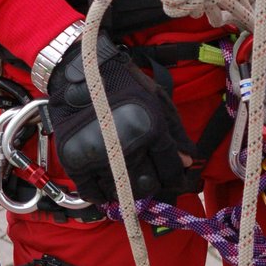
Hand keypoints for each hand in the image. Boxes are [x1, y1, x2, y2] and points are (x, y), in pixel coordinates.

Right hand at [48, 33, 196, 201]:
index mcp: (152, 130)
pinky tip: (106, 183)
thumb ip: (176, 132)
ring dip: (127, 190)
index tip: (175, 179)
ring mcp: (100, 157)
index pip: (171, 171)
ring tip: (127, 177)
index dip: (177, 178)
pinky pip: (92, 194)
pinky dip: (101, 194)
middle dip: (152, 184)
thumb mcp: (158, 99)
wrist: (83, 72)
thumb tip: (189, 162)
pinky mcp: (76, 162)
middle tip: (149, 176)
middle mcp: (127, 147)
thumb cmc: (125, 83)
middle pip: (147, 187)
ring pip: (120, 193)